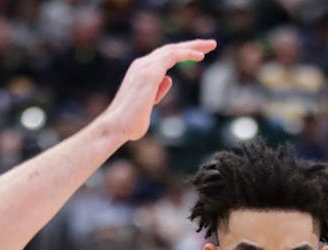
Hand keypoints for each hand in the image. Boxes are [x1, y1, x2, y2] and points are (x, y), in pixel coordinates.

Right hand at [100, 40, 215, 141]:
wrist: (116, 127)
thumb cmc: (129, 124)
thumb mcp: (148, 106)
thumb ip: (157, 92)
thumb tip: (168, 78)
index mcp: (139, 71)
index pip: (164, 57)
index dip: (182, 53)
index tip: (198, 55)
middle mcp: (141, 65)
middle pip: (170, 49)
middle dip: (191, 45)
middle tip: (210, 45)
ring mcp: (145, 67)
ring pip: (173, 49)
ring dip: (194, 46)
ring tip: (212, 45)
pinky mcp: (150, 72)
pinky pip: (173, 56)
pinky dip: (188, 53)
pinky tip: (200, 56)